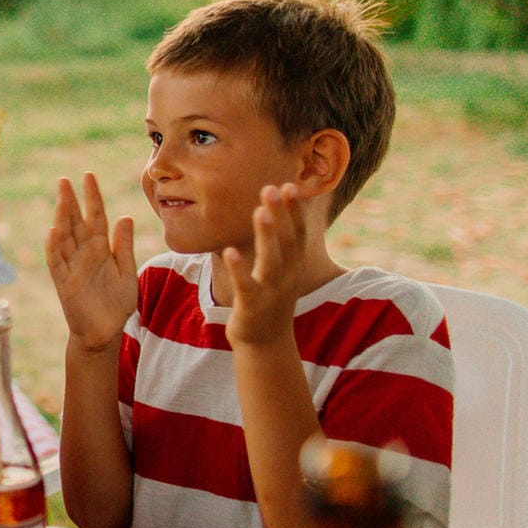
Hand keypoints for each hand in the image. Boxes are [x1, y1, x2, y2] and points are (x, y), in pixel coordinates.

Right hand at [45, 173, 137, 352]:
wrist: (106, 333)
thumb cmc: (116, 304)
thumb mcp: (127, 271)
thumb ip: (124, 246)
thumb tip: (125, 217)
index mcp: (100, 248)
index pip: (95, 217)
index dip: (92, 197)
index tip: (88, 176)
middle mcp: (83, 254)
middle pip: (75, 222)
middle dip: (70, 201)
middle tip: (64, 180)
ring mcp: (72, 267)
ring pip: (63, 237)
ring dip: (61, 217)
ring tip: (60, 198)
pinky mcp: (65, 283)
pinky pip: (57, 262)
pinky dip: (54, 247)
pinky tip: (54, 231)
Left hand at [220, 184, 310, 350]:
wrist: (265, 342)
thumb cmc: (269, 298)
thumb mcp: (280, 270)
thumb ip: (279, 244)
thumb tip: (273, 210)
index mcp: (293, 266)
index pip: (298, 233)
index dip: (295, 210)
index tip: (290, 184)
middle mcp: (287, 277)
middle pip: (287, 241)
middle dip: (281, 214)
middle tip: (273, 188)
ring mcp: (271, 292)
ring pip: (271, 260)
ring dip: (266, 235)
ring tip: (260, 211)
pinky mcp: (252, 306)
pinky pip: (246, 285)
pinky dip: (239, 268)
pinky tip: (230, 251)